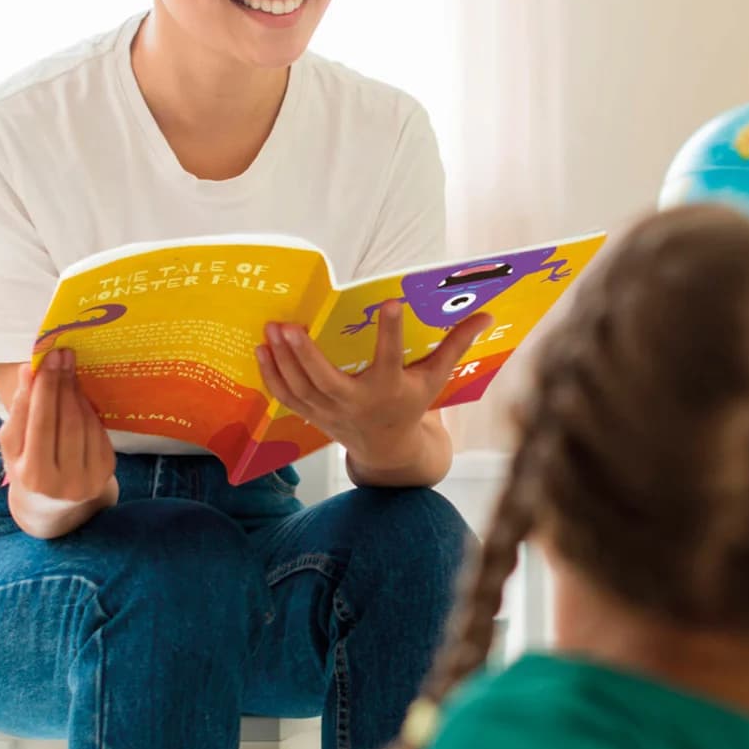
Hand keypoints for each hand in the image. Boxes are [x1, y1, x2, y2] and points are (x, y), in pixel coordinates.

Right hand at [0, 349, 116, 527]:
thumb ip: (18, 410)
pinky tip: (78, 392)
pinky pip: (97, 430)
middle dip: (61, 383)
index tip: (45, 359)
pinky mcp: (105, 472)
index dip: (43, 388)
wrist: (52, 504)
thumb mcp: (13, 445)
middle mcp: (62, 483)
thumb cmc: (26, 466)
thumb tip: (28, 371)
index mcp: (32, 477)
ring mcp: (88, 479)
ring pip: (83, 423)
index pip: (39, 423)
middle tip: (60, 354)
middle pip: (64, 421)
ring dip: (75, 392)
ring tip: (67, 368)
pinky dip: (87, 408)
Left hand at [255, 301, 490, 473]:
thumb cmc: (411, 403)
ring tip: (272, 327)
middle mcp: (356, 402)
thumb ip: (456, 345)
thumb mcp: (435, 378)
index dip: (391, 331)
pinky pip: (286, 396)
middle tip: (291, 325)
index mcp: (390, 389)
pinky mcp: (311, 415)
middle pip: (327, 380)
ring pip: (300, 388)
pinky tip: (262, 347)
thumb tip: (486, 314)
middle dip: (306, 354)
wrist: (386, 447)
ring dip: (283, 359)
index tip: (390, 301)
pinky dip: (271, 375)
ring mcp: (329, 411)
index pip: (390, 358)